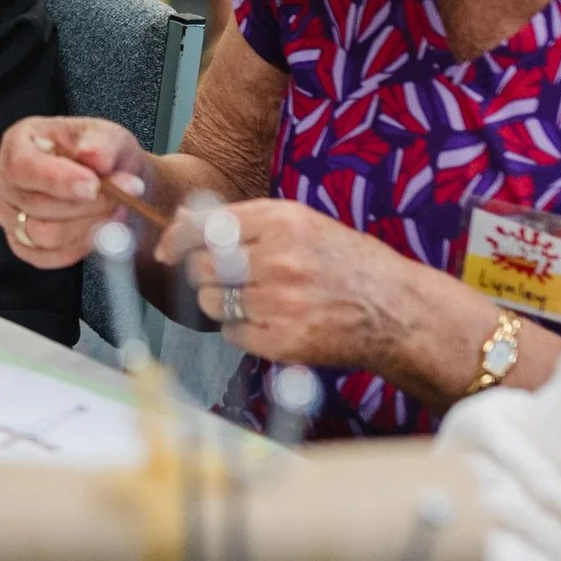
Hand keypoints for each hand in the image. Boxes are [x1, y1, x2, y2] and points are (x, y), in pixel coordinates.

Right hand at [0, 117, 152, 267]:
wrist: (112, 182)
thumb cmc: (102, 154)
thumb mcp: (109, 137)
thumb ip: (102, 145)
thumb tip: (94, 158)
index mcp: (18, 142)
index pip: (21, 166)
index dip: (56, 179)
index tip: (94, 186)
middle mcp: (6, 180)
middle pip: (37, 205)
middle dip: (88, 204)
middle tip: (124, 195)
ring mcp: (9, 215)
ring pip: (44, 235)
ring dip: (88, 226)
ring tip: (115, 210)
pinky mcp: (22, 245)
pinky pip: (49, 257)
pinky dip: (81, 247)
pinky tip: (99, 230)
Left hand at [157, 197, 423, 366]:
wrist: (395, 309)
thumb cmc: (342, 262)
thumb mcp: (299, 223)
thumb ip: (242, 220)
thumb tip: (182, 219)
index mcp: (283, 221)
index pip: (206, 226)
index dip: (177, 239)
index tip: (165, 249)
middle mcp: (281, 259)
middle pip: (201, 267)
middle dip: (202, 273)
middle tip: (225, 278)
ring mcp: (283, 302)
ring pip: (211, 302)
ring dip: (219, 303)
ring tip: (253, 300)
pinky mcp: (286, 341)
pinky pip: (232, 334)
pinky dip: (241, 330)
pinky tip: (268, 321)